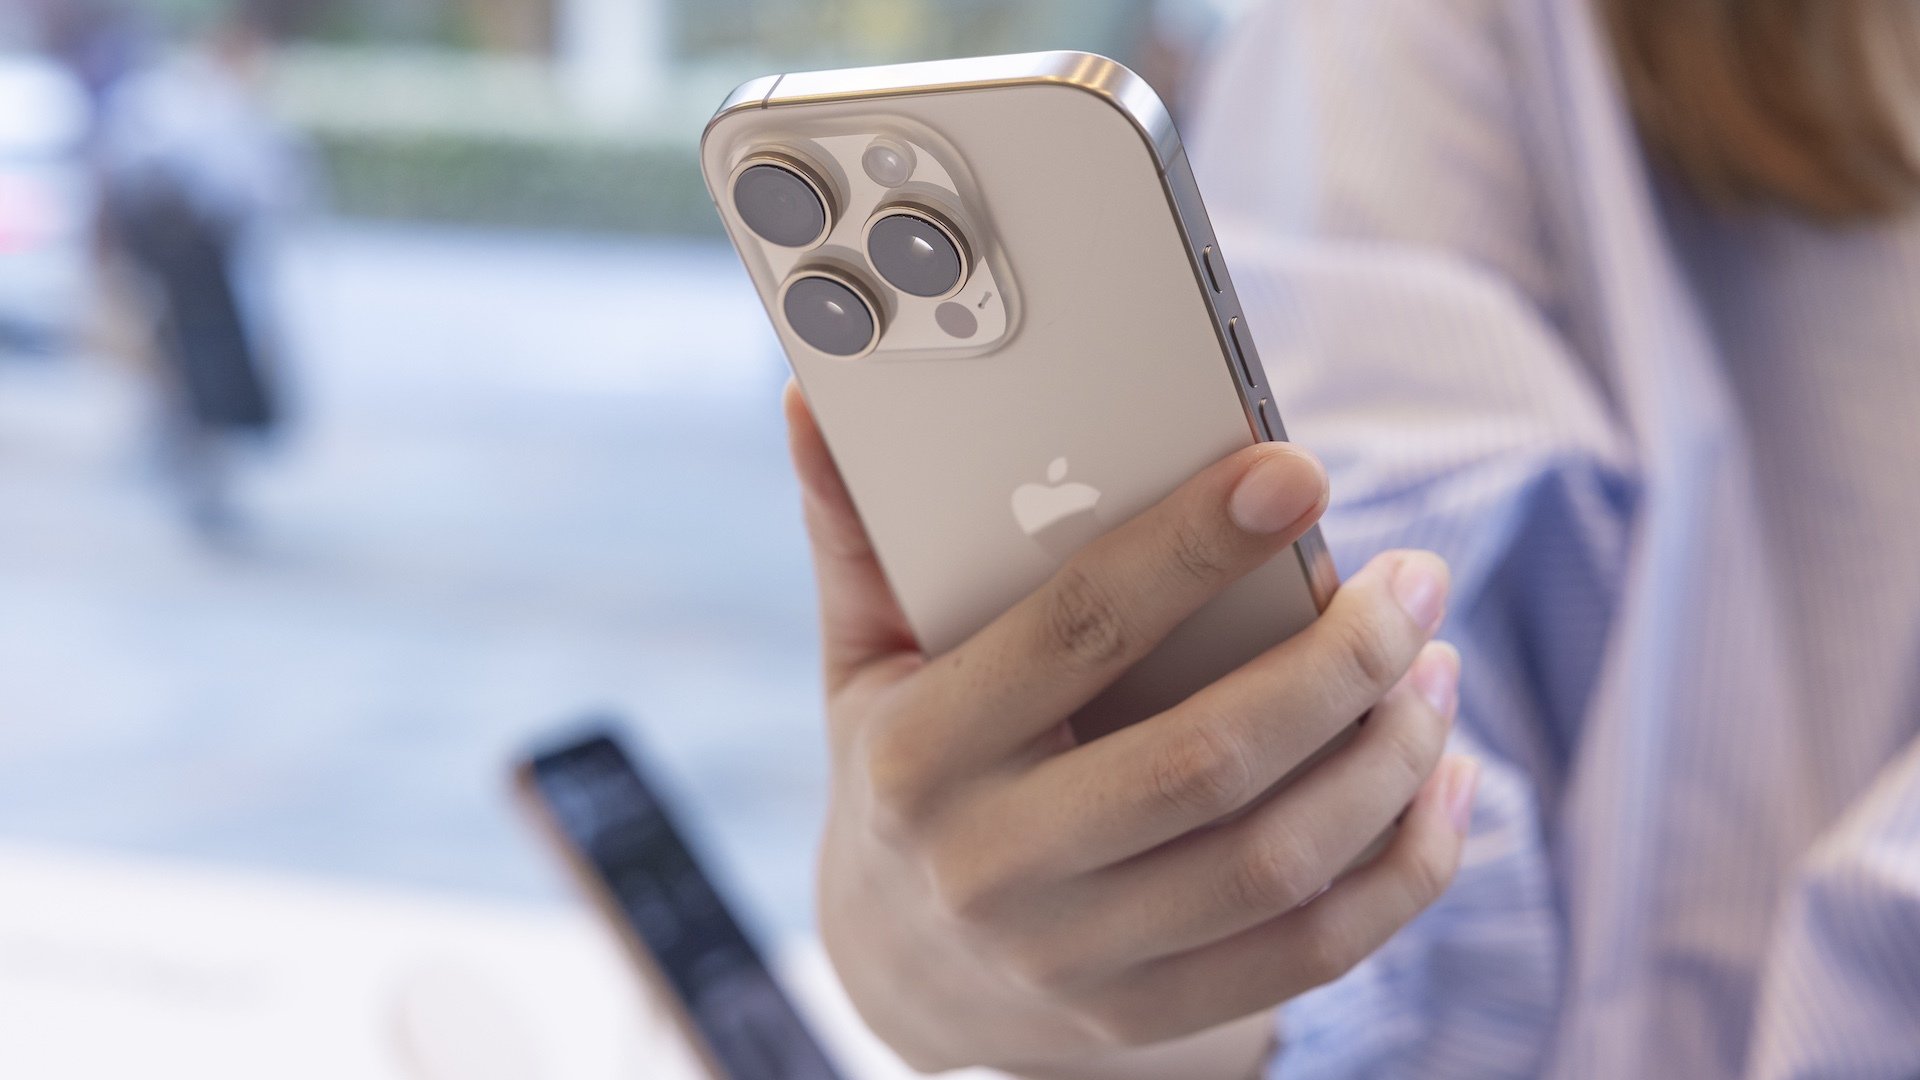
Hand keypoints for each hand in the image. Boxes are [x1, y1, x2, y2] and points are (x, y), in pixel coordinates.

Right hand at [785, 384, 1477, 1075]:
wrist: (896, 970)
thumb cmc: (902, 774)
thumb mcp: (864, 661)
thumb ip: (858, 535)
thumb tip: (818, 397)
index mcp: (919, 757)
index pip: (1075, 632)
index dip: (1191, 548)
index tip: (1295, 473)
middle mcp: (992, 869)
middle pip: (1206, 761)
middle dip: (1339, 661)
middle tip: (1416, 582)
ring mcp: (1074, 962)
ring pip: (1277, 862)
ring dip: (1387, 756)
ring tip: (1438, 665)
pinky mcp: (1147, 1020)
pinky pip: (1313, 952)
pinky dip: (1406, 867)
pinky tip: (1447, 779)